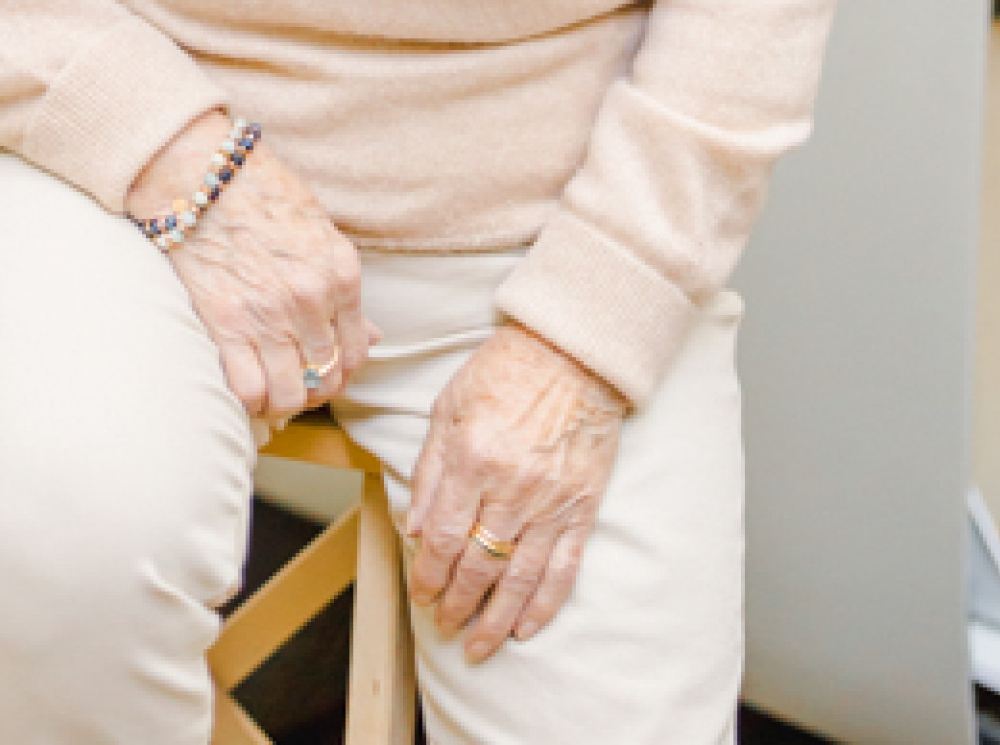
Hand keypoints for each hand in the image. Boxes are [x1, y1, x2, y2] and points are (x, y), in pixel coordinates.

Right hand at [128, 113, 374, 422]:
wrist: (203, 173)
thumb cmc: (261, 191)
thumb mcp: (319, 229)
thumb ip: (342, 288)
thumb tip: (369, 337)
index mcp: (341, 273)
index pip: (356, 351)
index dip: (343, 370)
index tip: (326, 368)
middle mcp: (310, 301)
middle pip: (325, 378)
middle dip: (314, 389)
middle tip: (297, 381)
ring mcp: (268, 316)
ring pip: (290, 395)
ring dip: (284, 401)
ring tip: (273, 388)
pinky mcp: (225, 324)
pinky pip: (247, 390)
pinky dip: (250, 399)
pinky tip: (247, 385)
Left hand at [406, 322, 625, 661]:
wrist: (572, 352)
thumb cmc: (504, 372)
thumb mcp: (448, 408)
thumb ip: (430, 471)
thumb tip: (416, 530)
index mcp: (473, 459)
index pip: (444, 539)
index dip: (428, 576)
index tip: (419, 595)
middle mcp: (512, 488)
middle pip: (479, 567)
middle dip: (456, 605)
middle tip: (443, 624)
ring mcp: (551, 502)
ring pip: (520, 579)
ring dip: (496, 621)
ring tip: (478, 646)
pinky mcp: (583, 508)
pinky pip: (564, 569)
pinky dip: (545, 604)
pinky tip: (526, 628)